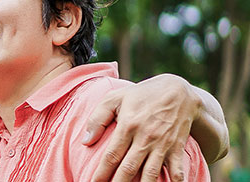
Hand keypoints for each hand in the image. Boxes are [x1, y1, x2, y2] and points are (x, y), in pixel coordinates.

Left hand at [81, 74, 199, 181]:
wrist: (178, 90)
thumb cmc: (141, 95)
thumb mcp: (114, 98)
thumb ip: (97, 119)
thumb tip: (85, 141)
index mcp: (127, 126)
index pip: (111, 156)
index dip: (101, 173)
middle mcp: (145, 138)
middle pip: (128, 168)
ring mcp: (162, 144)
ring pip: (151, 173)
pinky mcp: (176, 147)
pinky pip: (176, 169)